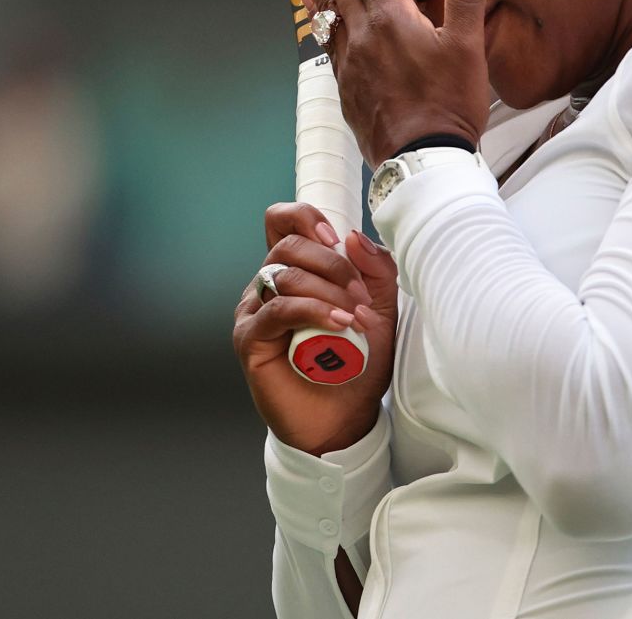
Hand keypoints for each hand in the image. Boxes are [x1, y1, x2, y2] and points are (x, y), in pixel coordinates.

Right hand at [233, 202, 398, 455]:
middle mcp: (269, 285)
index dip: (304, 218)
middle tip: (362, 297)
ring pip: (284, 276)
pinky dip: (312, 311)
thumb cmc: (357, 358)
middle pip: (288, 246)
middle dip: (333, 264)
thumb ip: (376, 269)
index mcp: (296, 269)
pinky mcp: (251, 340)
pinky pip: (277, 310)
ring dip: (328, 292)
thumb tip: (354, 236)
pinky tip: (338, 324)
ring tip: (355, 319)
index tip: (336, 238)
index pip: (280, 221)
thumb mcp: (381, 306)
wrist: (346, 413)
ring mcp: (255, 311)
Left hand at [287, 0, 490, 165]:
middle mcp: (363, 33)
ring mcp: (351, 59)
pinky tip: (311, 4)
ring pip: (325, 5)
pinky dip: (316, 12)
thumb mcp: (469, 45)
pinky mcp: (347, 83)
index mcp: (391, 18)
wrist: (422, 160)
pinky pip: (326, 36)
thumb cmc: (448, 106)